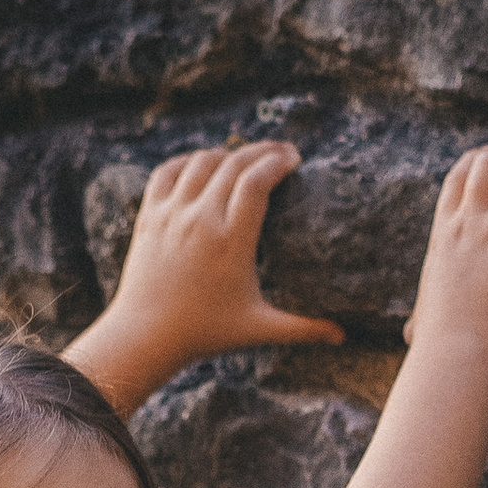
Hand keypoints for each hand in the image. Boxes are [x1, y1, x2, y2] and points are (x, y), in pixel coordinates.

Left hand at [67, 141, 344, 413]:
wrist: (145, 336)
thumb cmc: (206, 333)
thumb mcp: (259, 329)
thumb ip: (302, 328)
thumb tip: (342, 336)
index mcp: (232, 241)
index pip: (257, 180)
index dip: (278, 161)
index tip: (294, 160)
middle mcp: (201, 219)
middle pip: (235, 163)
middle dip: (263, 150)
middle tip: (281, 153)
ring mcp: (172, 214)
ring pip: (203, 161)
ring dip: (228, 154)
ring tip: (245, 160)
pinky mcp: (149, 215)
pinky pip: (168, 170)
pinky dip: (188, 161)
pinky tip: (204, 165)